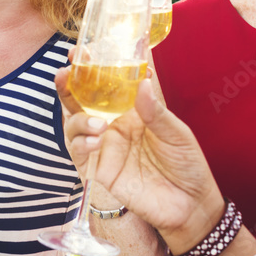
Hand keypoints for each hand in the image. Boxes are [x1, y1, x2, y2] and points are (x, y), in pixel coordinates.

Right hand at [56, 67, 222, 239]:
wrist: (190, 206)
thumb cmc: (186, 165)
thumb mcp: (177, 133)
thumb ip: (156, 111)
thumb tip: (143, 82)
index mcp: (131, 111)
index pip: (108, 84)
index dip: (94, 68)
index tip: (84, 49)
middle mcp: (113, 125)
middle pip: (81, 101)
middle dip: (68, 84)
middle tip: (66, 70)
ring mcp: (104, 147)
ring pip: (74, 125)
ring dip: (77, 118)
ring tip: (98, 123)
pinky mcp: (98, 170)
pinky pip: (78, 153)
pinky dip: (81, 143)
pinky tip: (96, 141)